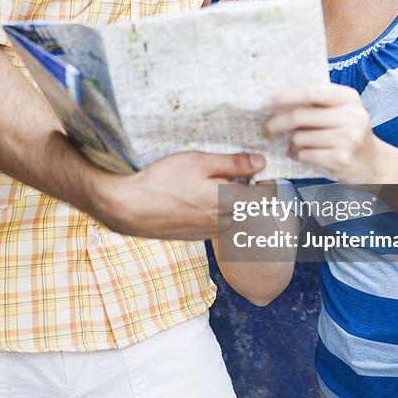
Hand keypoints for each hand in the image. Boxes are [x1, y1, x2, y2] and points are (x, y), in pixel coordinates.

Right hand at [93, 150, 265, 240]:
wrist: (129, 208)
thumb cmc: (163, 181)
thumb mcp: (200, 162)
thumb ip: (234, 164)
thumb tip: (261, 162)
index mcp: (231, 203)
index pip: (268, 196)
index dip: (268, 180)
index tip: (259, 168)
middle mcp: (225, 222)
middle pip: (252, 205)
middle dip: (248, 188)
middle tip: (231, 170)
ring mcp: (211, 231)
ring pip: (234, 214)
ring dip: (232, 199)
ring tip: (210, 182)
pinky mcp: (198, 236)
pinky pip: (218, 221)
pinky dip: (216, 209)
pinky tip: (197, 196)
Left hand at [264, 84, 381, 181]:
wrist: (373, 164)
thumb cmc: (348, 135)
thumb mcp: (341, 112)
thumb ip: (317, 103)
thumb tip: (276, 102)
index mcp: (349, 98)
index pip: (311, 92)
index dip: (285, 97)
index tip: (265, 103)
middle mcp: (352, 115)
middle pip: (300, 116)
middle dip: (276, 124)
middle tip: (266, 130)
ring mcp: (349, 138)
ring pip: (300, 138)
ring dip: (291, 144)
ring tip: (295, 147)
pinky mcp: (342, 159)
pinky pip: (305, 154)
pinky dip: (298, 156)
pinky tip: (304, 156)